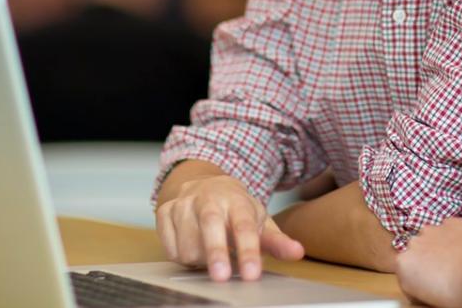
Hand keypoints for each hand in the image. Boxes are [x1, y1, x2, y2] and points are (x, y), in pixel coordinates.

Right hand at [156, 174, 304, 281]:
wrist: (201, 183)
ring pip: (188, 244)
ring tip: (211, 255)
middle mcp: (208, 198)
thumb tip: (297, 253)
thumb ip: (277, 240)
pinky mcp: (163, 213)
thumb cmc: (234, 208)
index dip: (248, 251)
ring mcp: (183, 204)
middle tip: (222, 277)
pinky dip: (182, 257)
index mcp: (236, 199)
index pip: (244, 225)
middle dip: (216, 252)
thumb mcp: (258, 219)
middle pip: (210, 225)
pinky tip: (193, 248)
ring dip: (201, 260)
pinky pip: (170, 248)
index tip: (252, 274)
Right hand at [395, 218, 461, 307]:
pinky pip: (449, 229)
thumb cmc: (458, 294)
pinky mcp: (452, 221)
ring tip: (454, 259)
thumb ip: (418, 287)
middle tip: (442, 273)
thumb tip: (423, 284)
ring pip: (430, 237)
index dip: (415, 280)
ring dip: (437, 246)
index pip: (403, 272)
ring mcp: (433, 229)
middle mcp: (413, 242)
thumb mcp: (430, 299)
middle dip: (425, 260)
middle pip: (416, 252)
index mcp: (403, 264)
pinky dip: (454, 236)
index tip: (427, 286)